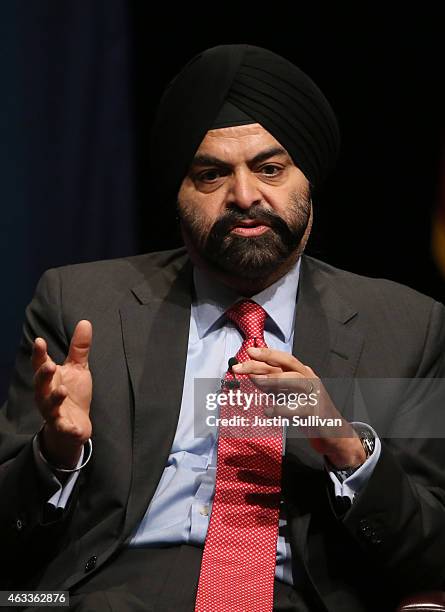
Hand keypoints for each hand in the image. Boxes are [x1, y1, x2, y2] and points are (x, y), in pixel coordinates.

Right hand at [32, 320, 92, 469]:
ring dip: (55, 398)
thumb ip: (79, 348)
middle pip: (40, 384)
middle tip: (50, 366)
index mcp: (50, 378)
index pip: (41, 364)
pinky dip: (70, 429)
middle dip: (43, 375)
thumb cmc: (72, 393)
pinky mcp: (63, 427)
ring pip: (50, 406)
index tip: (39, 341)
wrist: (72, 426)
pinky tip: (76, 429)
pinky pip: (64, 428)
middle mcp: (47, 394)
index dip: (39, 353)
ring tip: (62, 390)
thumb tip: (85, 322)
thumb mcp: (78, 369)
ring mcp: (54, 412)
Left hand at [232, 347, 365, 468]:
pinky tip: (268, 412)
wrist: (333, 432)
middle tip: (241, 367)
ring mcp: (314, 394)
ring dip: (273, 380)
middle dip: (262, 363)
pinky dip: (281, 409)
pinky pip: (297, 408)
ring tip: (254, 381)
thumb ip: (274, 385)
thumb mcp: (290, 394)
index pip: (283, 359)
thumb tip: (252, 375)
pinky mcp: (316, 412)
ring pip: (294, 380)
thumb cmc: (309, 411)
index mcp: (302, 373)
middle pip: (286, 365)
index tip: (248, 352)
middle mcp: (309, 379)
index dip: (266, 354)